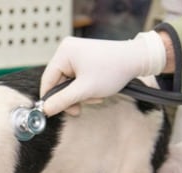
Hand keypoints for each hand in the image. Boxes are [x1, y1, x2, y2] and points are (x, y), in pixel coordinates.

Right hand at [40, 31, 165, 115]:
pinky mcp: (84, 58)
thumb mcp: (85, 90)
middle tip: (79, 110)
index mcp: (64, 52)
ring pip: (69, 83)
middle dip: (70, 98)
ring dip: (80, 95)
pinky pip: (77, 78)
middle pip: (58, 82)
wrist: (136, 59)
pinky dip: (85, 88)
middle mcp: (67, 50)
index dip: (50, 99)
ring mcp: (76, 53)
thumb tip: (45, 109)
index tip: (53, 113)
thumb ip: (62, 101)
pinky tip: (97, 91)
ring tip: (95, 97)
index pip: (47, 80)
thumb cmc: (112, 70)